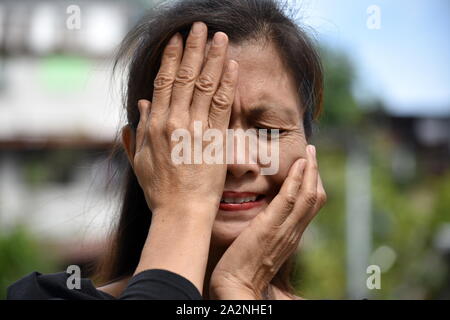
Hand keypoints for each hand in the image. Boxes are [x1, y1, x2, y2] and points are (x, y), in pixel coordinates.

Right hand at [129, 22, 238, 218]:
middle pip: (185, 77)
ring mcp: (195, 129)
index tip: (178, 40)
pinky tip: (232, 65)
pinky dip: (228, 83)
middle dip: (194, 49)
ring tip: (220, 37)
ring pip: (205, 85)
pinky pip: (223, 105)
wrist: (181, 211)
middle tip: (200, 27)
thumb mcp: (139, 160)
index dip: (172, 58)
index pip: (164, 82)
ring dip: (213, 58)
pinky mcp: (215, 138)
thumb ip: (137, 132)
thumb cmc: (160, 190)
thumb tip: (142, 104)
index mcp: (155, 124)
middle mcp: (174, 121)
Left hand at [209, 145, 326, 298]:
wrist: (235, 285)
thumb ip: (265, 230)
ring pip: (308, 196)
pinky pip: (289, 200)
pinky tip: (298, 165)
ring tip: (308, 152)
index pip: (309, 207)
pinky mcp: (270, 227)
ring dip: (310, 171)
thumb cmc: (241, 266)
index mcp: (290, 236)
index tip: (308, 166)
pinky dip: (297, 180)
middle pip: (315, 199)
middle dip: (315, 173)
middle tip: (312, 152)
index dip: (311, 184)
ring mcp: (284, 230)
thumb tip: (262, 217)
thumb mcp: (259, 245)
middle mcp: (293, 232)